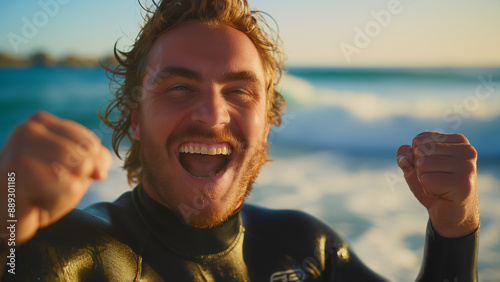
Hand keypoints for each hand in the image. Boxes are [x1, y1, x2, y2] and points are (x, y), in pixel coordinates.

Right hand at [0, 111, 111, 244]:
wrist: (2, 216)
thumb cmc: (38, 190)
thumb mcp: (73, 170)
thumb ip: (95, 161)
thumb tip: (100, 169)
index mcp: (41, 121)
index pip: (91, 143)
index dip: (88, 167)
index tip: (61, 176)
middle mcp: (28, 129)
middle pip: (86, 155)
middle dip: (78, 179)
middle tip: (50, 188)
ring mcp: (20, 149)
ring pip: (78, 170)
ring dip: (67, 192)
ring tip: (42, 194)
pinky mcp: (18, 172)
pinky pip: (64, 188)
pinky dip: (56, 203)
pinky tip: (33, 203)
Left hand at [397, 132, 478, 237]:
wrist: (450, 214)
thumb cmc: (435, 186)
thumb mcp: (415, 167)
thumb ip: (406, 156)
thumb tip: (403, 154)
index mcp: (458, 141)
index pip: (419, 139)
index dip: (416, 156)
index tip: (432, 168)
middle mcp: (467, 151)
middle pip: (420, 151)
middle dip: (419, 169)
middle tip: (436, 180)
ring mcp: (467, 167)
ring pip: (422, 164)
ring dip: (424, 180)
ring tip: (439, 187)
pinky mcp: (463, 184)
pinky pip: (426, 180)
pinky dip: (428, 190)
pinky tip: (442, 195)